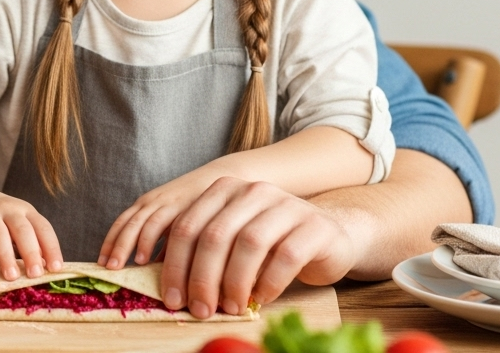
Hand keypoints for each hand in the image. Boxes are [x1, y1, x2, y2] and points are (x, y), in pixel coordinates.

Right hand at [0, 188, 62, 280]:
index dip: (51, 248)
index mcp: (27, 211)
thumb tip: (44, 269)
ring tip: (11, 276)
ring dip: (6, 256)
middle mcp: (10, 210)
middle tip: (35, 274)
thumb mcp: (19, 224)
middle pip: (23, 230)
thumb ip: (31, 243)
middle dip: (30, 252)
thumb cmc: (2, 219)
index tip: (56, 269)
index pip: (43, 228)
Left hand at [98, 169, 217, 268]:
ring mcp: (167, 203)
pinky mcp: (182, 206)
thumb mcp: (177, 224)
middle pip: (127, 223)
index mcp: (149, 205)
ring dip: (126, 246)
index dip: (110, 242)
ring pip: (139, 224)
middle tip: (105, 268)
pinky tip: (144, 259)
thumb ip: (166, 249)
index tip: (101, 262)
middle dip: (114, 246)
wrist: (224, 180)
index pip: (123, 222)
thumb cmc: (200, 208)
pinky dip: (148, 241)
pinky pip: (160, 224)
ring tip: (119, 267)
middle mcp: (154, 202)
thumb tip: (156, 278)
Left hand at [155, 177, 358, 318]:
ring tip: (231, 307)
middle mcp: (254, 191)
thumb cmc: (272, 245)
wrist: (327, 237)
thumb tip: (173, 290)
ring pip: (250, 243)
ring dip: (235, 282)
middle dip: (202, 278)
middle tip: (200, 309)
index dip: (176, 265)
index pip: (188, 226)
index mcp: (225, 190)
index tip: (172, 299)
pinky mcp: (314, 226)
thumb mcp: (234, 242)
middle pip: (216, 235)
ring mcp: (286, 205)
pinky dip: (269, 282)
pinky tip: (262, 298)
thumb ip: (205, 254)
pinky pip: (286, 256)